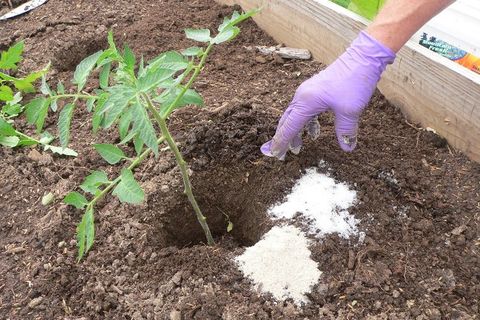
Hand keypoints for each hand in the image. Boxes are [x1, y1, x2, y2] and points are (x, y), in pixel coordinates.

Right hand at [261, 31, 395, 159]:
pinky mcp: (316, 90)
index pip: (289, 127)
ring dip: (295, 131)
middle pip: (287, 120)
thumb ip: (345, 131)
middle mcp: (303, 96)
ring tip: (297, 146)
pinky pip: (305, 110)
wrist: (363, 57)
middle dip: (284, 137)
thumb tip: (347, 147)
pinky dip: (306, 122)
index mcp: (306, 102)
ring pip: (295, 115)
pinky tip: (313, 132)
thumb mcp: (350, 111)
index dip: (282, 142)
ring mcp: (308, 91)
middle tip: (280, 153)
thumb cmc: (354, 81)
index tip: (276, 154)